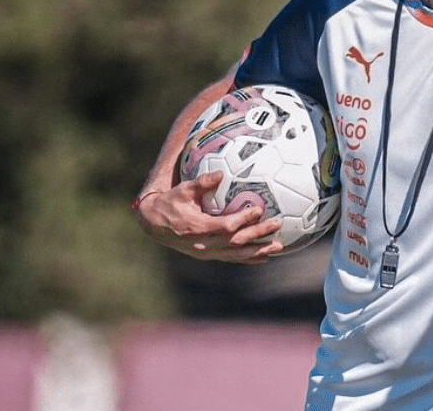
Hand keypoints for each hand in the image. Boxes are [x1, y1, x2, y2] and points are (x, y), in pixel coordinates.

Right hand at [135, 172, 284, 263]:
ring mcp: (206, 252)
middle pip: (235, 241)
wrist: (154, 224)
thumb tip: (221, 173)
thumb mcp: (183, 190)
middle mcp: (203, 244)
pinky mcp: (208, 255)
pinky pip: (231, 259)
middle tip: (277, 224)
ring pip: (236, 254)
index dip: (243, 220)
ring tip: (278, 246)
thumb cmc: (171, 203)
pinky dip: (248, 258)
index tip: (259, 209)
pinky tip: (264, 257)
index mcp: (198, 227)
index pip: (225, 226)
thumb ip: (202, 182)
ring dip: (258, 250)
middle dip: (258, 234)